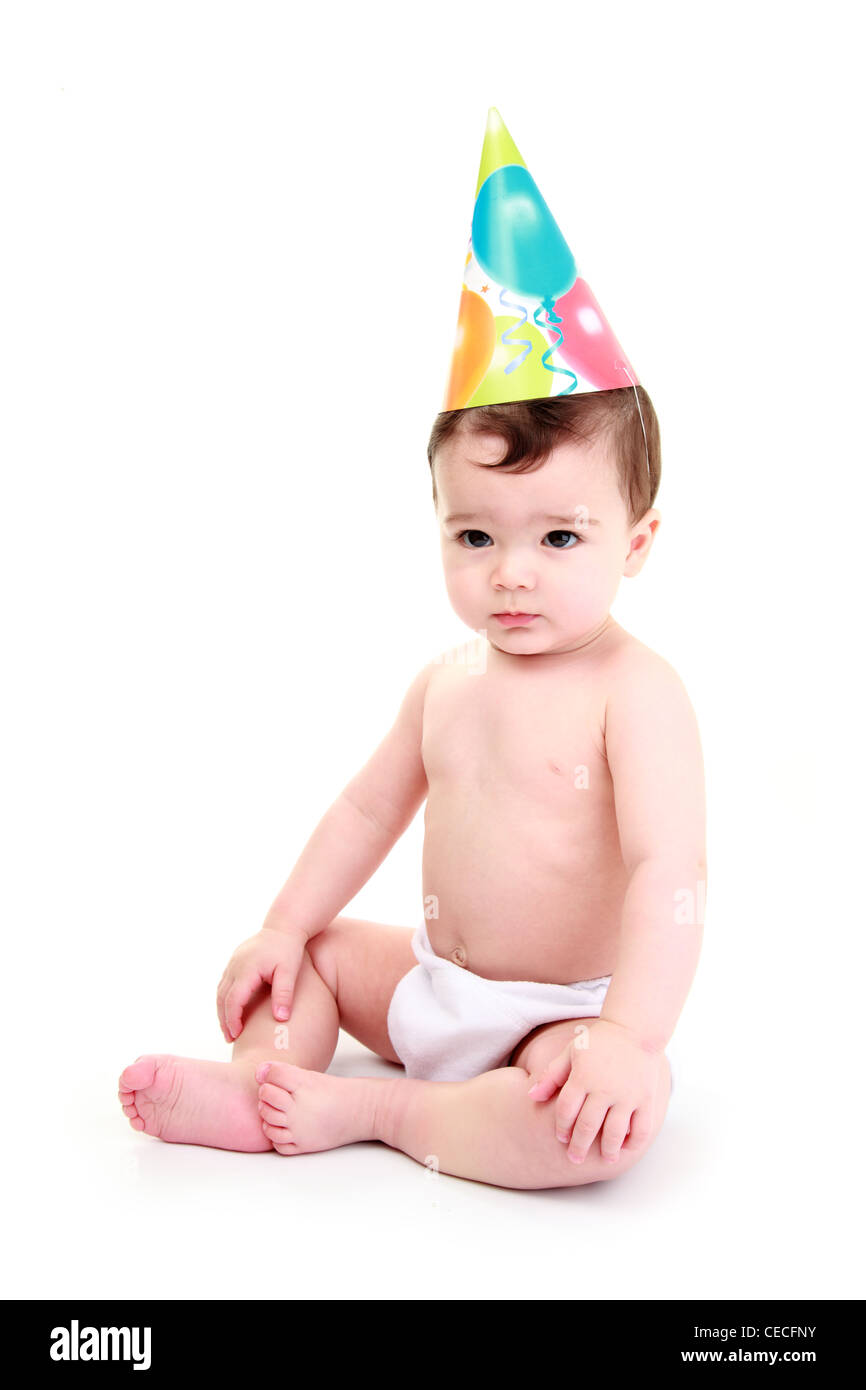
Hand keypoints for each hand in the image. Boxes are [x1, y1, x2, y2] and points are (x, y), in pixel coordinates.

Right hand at [216, 925, 309, 1042]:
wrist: (284, 926)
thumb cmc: (289, 948)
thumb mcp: (289, 971)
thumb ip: (284, 994)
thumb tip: (280, 1018)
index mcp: (247, 969)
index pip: (233, 1000)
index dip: (233, 1020)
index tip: (236, 1036)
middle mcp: (235, 966)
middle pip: (222, 998)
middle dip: (224, 1020)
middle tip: (230, 1038)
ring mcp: (233, 963)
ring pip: (220, 991)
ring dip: (223, 1011)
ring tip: (230, 1029)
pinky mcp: (235, 962)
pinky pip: (225, 984)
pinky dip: (225, 1000)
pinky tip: (232, 1010)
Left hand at [527, 1019, 663, 1165]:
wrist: (634, 1030)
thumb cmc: (599, 1042)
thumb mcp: (571, 1052)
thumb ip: (552, 1075)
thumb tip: (531, 1096)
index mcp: (583, 1077)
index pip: (567, 1109)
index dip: (562, 1127)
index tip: (561, 1137)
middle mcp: (604, 1088)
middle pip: (587, 1125)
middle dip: (578, 1146)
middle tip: (574, 1159)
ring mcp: (627, 1095)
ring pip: (614, 1132)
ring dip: (607, 1150)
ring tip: (604, 1159)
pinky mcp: (646, 1099)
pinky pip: (641, 1128)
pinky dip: (634, 1142)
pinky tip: (626, 1148)